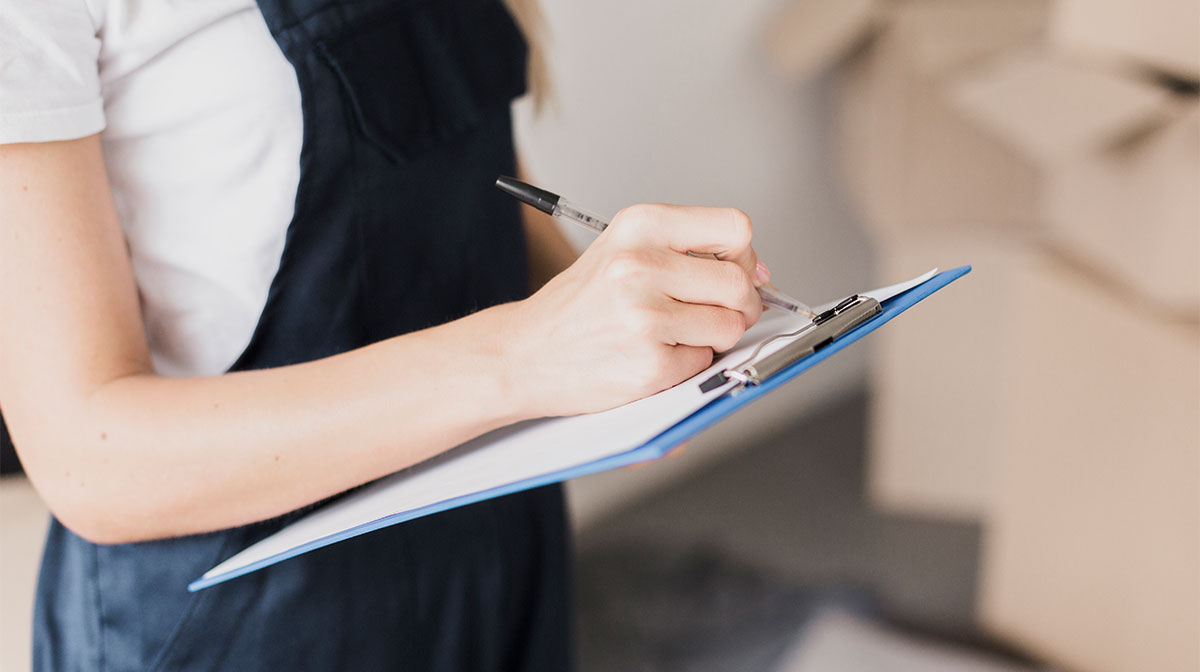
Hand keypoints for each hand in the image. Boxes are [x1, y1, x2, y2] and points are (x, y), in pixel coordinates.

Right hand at [503, 203, 764, 416]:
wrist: (523, 352)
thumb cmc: (580, 305)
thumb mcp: (624, 250)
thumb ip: (687, 252)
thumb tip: (759, 273)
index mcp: (640, 225)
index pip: (735, 227)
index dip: (744, 256)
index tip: (735, 272)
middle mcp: (641, 265)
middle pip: (740, 283)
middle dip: (740, 304)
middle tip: (713, 313)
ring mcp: (644, 317)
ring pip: (729, 326)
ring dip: (712, 337)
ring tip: (672, 334)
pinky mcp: (649, 364)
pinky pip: (703, 363)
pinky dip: (687, 365)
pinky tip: (651, 355)